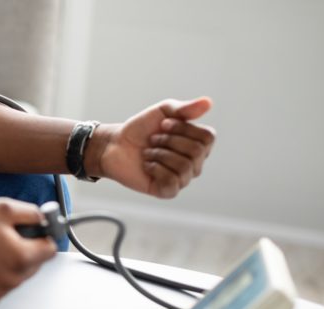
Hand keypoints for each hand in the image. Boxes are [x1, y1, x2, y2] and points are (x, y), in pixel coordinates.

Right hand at [0, 198, 56, 305]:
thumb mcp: (2, 208)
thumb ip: (32, 213)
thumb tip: (45, 219)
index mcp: (21, 257)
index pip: (50, 250)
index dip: (43, 236)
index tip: (36, 231)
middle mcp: (12, 280)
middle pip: (35, 264)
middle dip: (25, 249)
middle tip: (3, 235)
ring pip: (18, 276)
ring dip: (10, 263)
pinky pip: (2, 286)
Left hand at [85, 98, 215, 197]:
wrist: (115, 144)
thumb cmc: (141, 129)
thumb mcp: (163, 112)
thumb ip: (185, 108)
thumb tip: (208, 102)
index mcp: (198, 144)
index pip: (208, 137)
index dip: (183, 128)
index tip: (163, 124)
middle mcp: (195, 163)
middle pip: (196, 151)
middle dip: (169, 141)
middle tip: (153, 139)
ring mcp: (182, 179)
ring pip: (184, 166)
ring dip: (159, 154)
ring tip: (148, 152)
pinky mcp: (167, 191)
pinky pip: (171, 181)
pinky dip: (155, 169)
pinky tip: (147, 166)